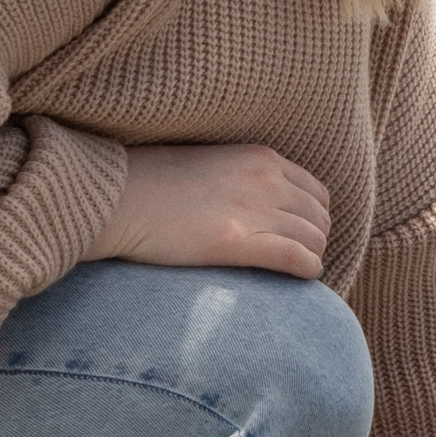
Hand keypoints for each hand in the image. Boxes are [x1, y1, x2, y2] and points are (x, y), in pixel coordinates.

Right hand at [94, 143, 330, 278]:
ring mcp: (253, 209)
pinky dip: (308, 271)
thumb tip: (257, 203)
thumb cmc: (151, 182)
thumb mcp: (210, 163)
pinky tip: (303, 278)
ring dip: (313, 257)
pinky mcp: (237, 241)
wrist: (116, 196)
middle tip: (301, 259)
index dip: (315, 218)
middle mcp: (265, 180)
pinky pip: (295, 258)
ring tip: (299, 271)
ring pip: (313, 239)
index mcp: (260, 158)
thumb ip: (242, 177)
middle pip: (319, 217)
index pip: (316, 192)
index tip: (302, 235)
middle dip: (316, 240)